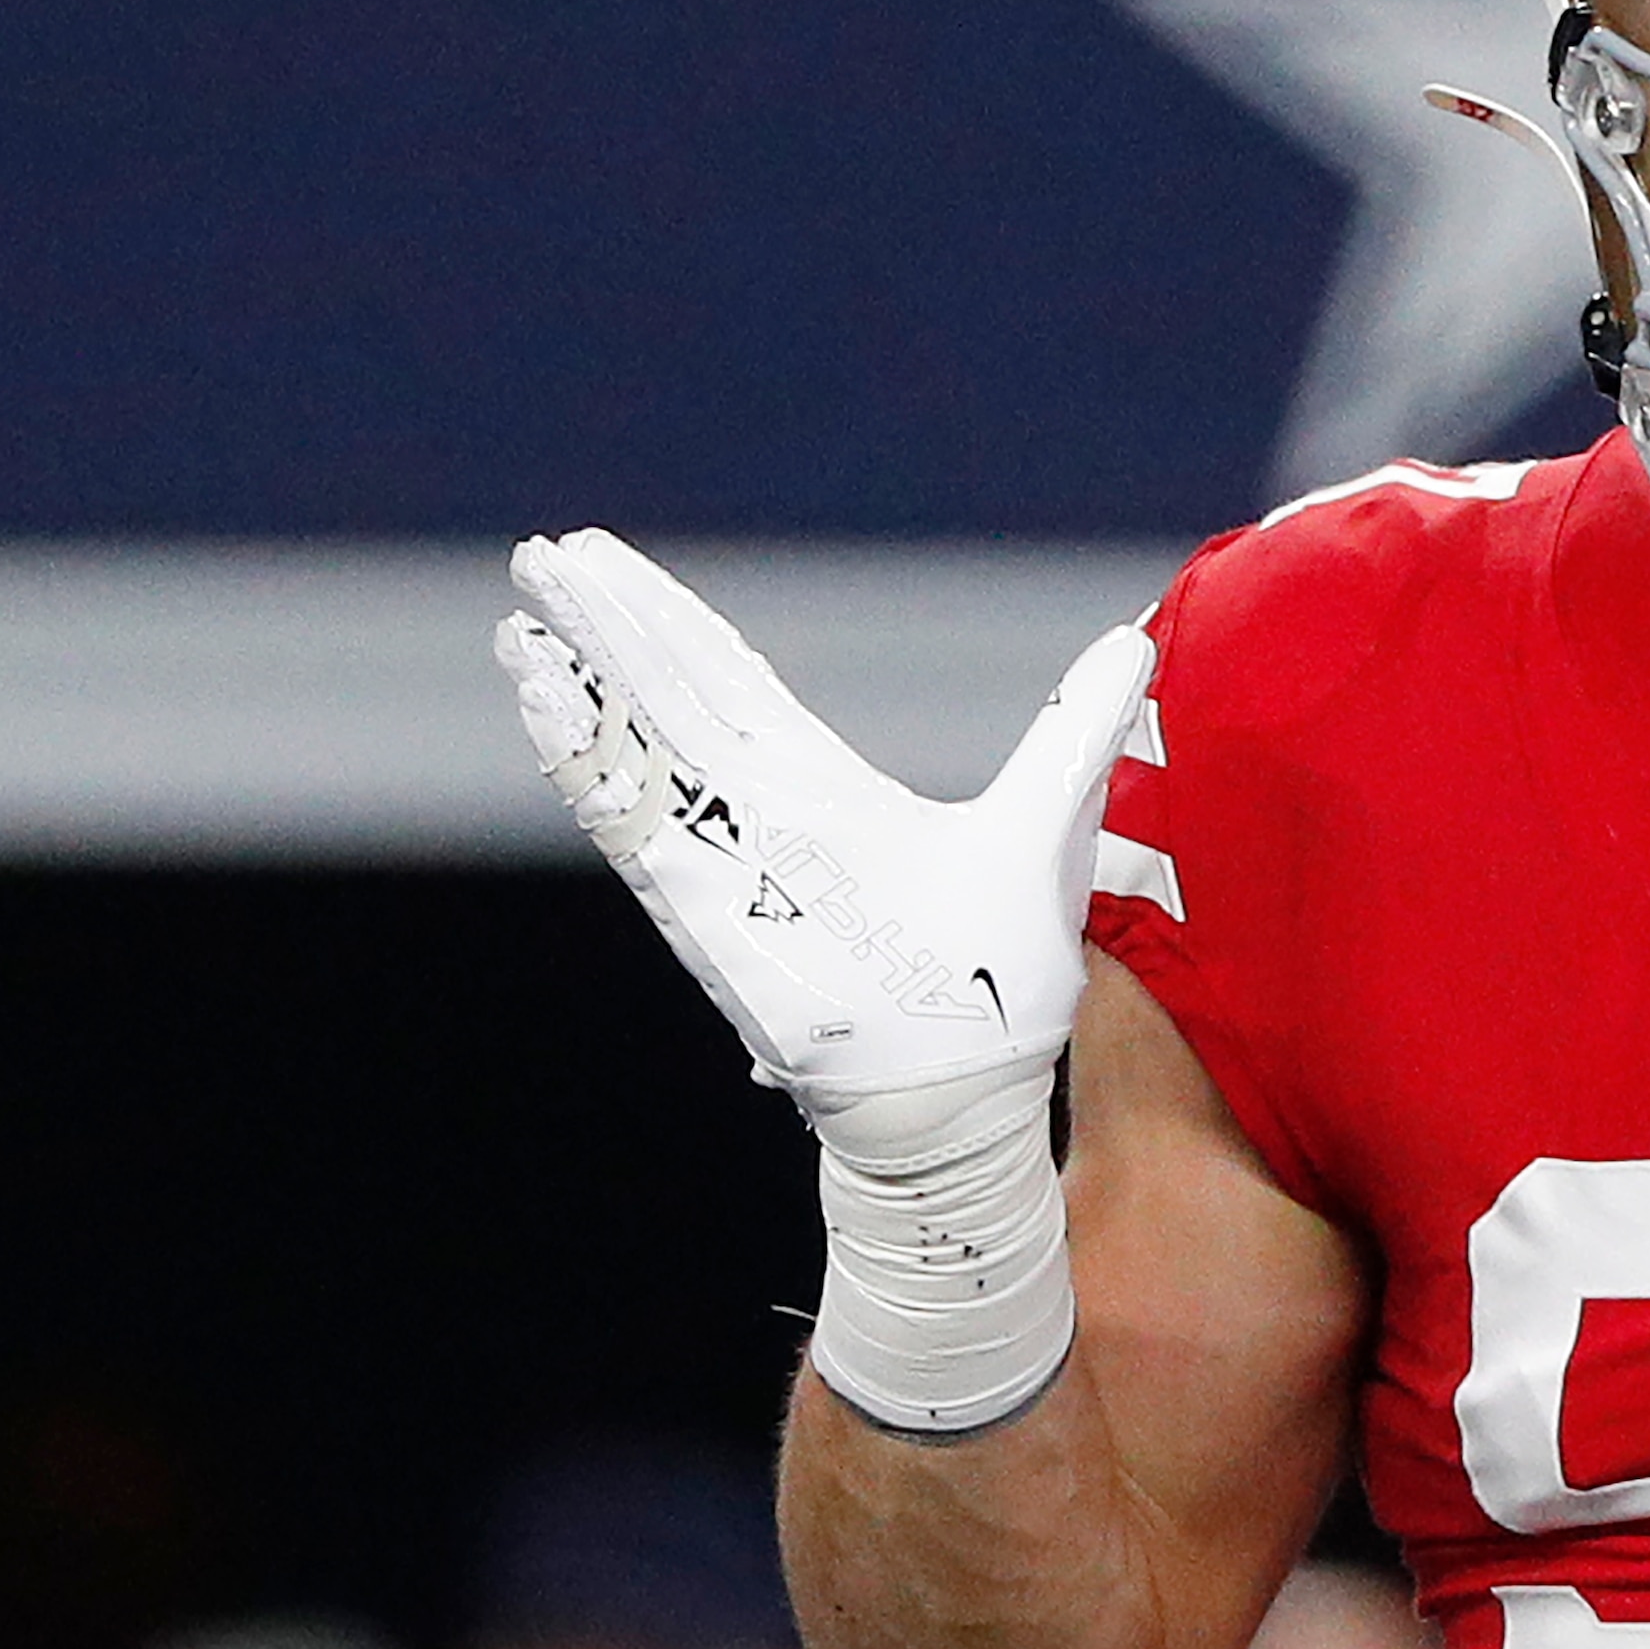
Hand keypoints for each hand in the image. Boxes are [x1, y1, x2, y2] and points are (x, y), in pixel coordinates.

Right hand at [496, 529, 1154, 1430]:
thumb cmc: (996, 979)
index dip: (670, 620)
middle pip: (669, 694)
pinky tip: (547, 709)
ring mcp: (729, 862)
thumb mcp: (1044, 823)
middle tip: (540, 554)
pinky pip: (639, 831)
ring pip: (640, 751)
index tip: (607, 560)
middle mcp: (761, 814)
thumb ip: (1073, 729)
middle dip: (607, 626)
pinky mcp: (713, 915)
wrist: (967, 1094)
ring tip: (520, 621)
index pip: (730, 680)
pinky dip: (592, 771)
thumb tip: (1129, 643)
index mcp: (821, 788)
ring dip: (581, 685)